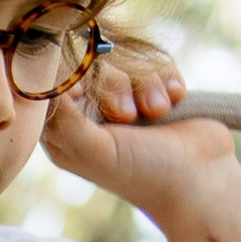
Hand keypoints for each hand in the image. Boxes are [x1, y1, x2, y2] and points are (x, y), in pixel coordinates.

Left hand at [40, 33, 236, 219]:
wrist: (200, 180)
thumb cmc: (141, 173)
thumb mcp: (92, 149)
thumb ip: (61, 118)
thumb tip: (40, 84)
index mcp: (66, 130)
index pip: (52, 83)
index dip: (69, 77)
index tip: (84, 89)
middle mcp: (92, 113)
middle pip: (91, 65)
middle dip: (115, 85)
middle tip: (128, 115)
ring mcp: (127, 101)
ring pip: (127, 61)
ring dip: (146, 83)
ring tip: (158, 111)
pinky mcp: (157, 91)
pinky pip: (156, 62)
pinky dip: (166, 79)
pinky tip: (173, 101)